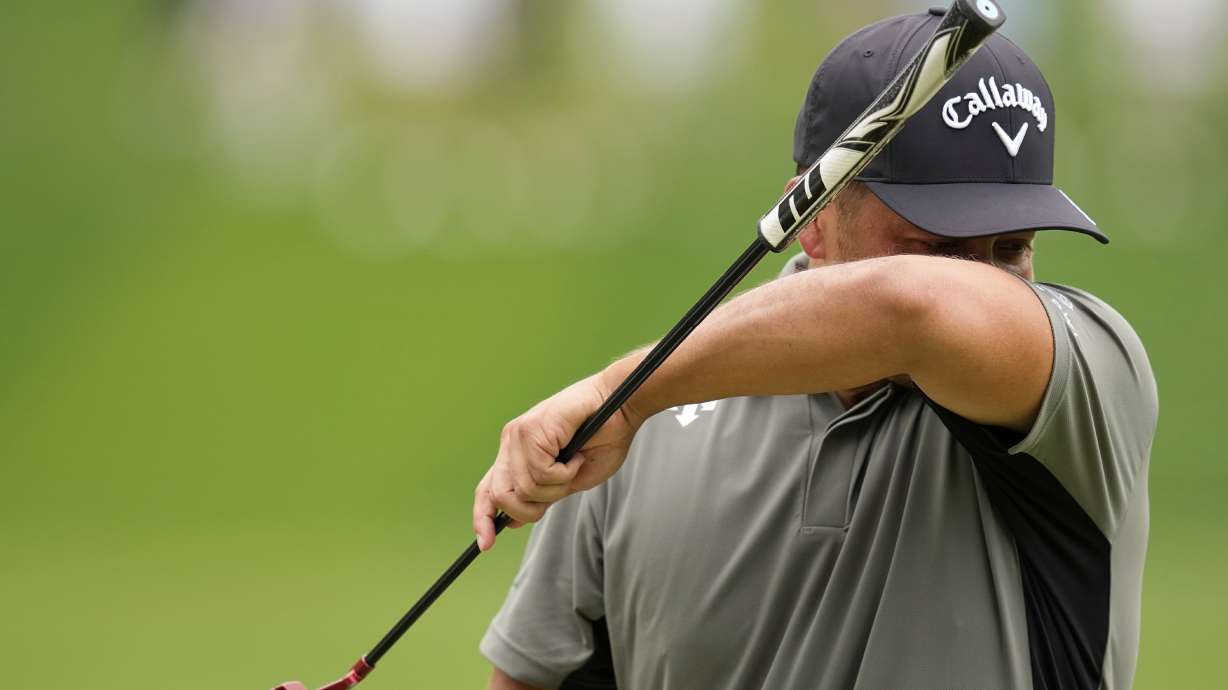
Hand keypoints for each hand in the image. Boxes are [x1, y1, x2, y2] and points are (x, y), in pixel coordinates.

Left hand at [472, 371, 642, 550]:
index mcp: (517, 455)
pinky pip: (540, 472)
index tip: (486, 544)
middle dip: (532, 508)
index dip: (482, 518)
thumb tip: (510, 521)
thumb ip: (541, 496)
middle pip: (501, 495)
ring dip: (558, 486)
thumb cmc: (603, 439)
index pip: (487, 489)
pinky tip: (575, 454)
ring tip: (574, 463)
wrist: (623, 406)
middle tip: (562, 488)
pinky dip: (565, 472)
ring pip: (525, 488)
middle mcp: (512, 443)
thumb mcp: (569, 480)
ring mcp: (519, 434)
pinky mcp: (531, 428)